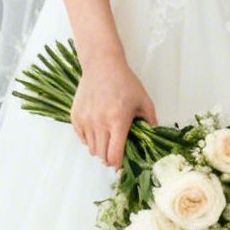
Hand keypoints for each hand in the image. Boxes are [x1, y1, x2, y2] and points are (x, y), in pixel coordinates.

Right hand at [71, 55, 156, 169]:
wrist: (102, 65)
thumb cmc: (124, 81)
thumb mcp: (144, 100)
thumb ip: (151, 122)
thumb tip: (154, 138)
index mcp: (118, 121)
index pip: (114, 155)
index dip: (119, 164)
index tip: (122, 163)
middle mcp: (99, 123)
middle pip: (102, 156)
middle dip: (110, 159)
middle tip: (116, 153)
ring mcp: (85, 120)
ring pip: (91, 148)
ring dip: (100, 149)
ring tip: (107, 140)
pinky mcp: (75, 116)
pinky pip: (81, 138)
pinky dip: (89, 140)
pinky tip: (97, 132)